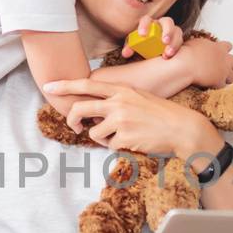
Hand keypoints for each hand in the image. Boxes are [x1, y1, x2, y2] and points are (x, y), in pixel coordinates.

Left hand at [41, 76, 222, 158]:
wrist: (183, 128)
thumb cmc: (162, 114)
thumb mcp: (138, 97)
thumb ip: (116, 100)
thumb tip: (94, 113)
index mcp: (121, 89)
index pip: (86, 84)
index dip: (65, 85)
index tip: (49, 86)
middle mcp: (118, 102)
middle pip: (80, 109)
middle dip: (71, 119)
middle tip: (73, 126)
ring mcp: (121, 120)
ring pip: (94, 133)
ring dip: (102, 138)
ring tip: (121, 136)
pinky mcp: (124, 137)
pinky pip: (110, 146)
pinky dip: (118, 147)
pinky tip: (134, 142)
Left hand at [120, 15, 181, 58]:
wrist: (150, 52)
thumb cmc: (141, 45)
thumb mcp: (134, 46)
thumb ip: (130, 47)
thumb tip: (126, 53)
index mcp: (149, 23)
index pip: (147, 19)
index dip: (145, 25)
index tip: (142, 35)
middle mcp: (162, 25)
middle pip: (168, 22)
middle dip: (167, 31)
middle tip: (164, 41)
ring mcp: (171, 32)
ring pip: (177, 32)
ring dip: (174, 42)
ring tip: (168, 53)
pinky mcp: (177, 41)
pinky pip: (180, 42)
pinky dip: (176, 48)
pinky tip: (170, 56)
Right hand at [176, 37, 232, 87]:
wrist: (185, 64)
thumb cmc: (186, 52)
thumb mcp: (196, 43)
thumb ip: (204, 45)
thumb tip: (202, 46)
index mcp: (219, 47)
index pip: (229, 46)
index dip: (225, 50)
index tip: (219, 53)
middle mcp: (225, 59)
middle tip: (224, 68)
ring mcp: (223, 71)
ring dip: (226, 78)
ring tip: (217, 79)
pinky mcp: (219, 81)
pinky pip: (222, 86)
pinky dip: (216, 86)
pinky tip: (210, 85)